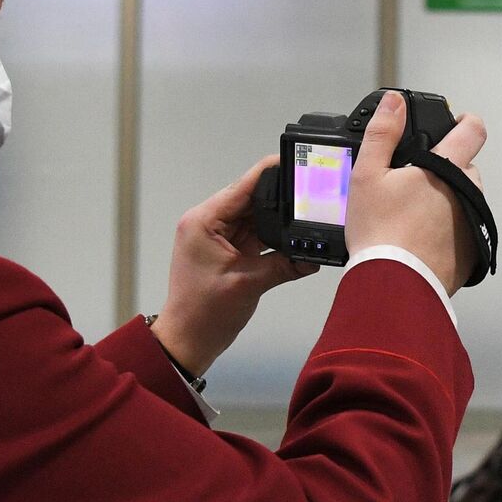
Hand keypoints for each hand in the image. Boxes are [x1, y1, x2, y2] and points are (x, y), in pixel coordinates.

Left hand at [153, 157, 316, 375]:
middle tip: (309, 199)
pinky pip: (255, 236)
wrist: (188, 340)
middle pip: (252, 200)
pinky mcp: (227, 251)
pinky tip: (292, 242)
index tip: (293, 161)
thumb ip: (285, 265)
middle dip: (280, 201)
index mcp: (204, 221)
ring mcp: (217, 237)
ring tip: (304, 222)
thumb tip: (313, 256)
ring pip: (256, 218)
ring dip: (277, 223)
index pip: (242, 186)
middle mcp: (208, 223)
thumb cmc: (203, 313)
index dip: (269, 173)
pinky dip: (272, 240)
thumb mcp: (249, 283)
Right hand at [345, 91, 487, 294]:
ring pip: (465, 199)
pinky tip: (421, 237)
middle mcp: (468, 192)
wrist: (394, 285)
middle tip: (413, 183)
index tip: (457, 122)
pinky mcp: (472, 251)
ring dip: (448, 200)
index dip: (466, 121)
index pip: (473, 130)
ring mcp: (472, 222)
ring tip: (413, 215)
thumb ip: (383, 133)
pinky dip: (448, 229)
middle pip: (464, 167)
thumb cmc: (380, 232)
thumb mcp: (367, 174)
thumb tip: (393, 102)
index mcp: (446, 168)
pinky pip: (463, 229)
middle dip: (444, 170)